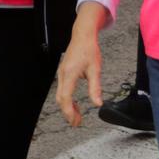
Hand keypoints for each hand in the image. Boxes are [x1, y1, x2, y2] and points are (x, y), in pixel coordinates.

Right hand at [54, 7, 107, 126]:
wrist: (82, 36)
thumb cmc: (89, 49)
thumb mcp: (95, 69)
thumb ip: (95, 88)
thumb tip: (97, 103)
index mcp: (70, 74)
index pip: (66, 98)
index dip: (69, 111)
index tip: (75, 120)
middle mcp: (62, 74)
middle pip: (60, 99)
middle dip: (67, 112)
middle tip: (77, 122)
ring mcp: (61, 73)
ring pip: (60, 95)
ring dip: (68, 106)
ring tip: (77, 115)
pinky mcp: (63, 72)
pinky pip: (62, 89)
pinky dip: (67, 99)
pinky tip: (75, 103)